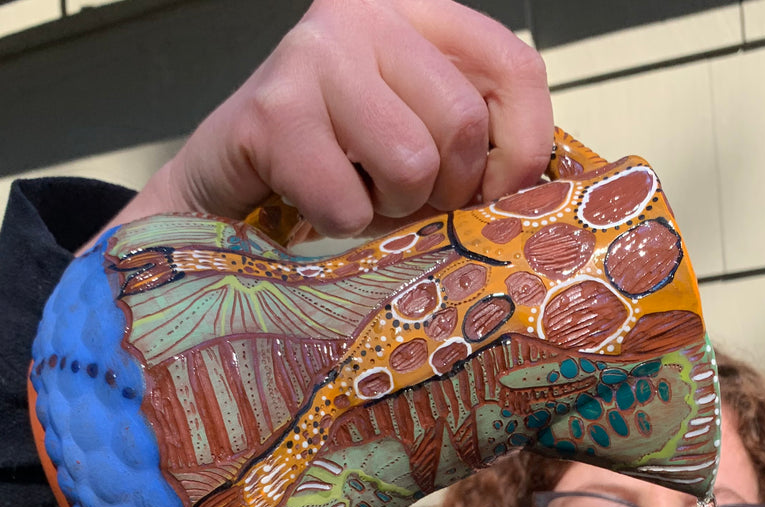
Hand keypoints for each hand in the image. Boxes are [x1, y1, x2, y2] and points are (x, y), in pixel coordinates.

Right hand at [110, 0, 552, 237]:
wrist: (229, 177)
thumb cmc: (340, 157)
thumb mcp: (422, 126)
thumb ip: (482, 135)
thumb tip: (535, 188)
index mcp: (419, 8)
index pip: (517, 71)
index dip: (521, 151)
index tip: (491, 191)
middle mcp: (364, 12)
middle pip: (463, 125)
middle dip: (445, 190)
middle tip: (405, 196)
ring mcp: (312, 55)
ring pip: (411, 165)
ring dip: (391, 209)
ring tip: (359, 191)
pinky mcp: (270, 112)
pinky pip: (349, 204)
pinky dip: (340, 226)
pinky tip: (313, 200)